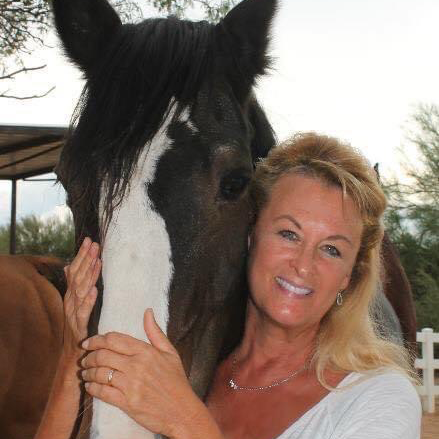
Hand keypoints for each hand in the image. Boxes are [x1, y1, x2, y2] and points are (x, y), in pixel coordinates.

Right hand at [63, 237, 100, 360]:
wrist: (73, 353)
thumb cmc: (77, 325)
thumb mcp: (76, 302)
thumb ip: (75, 284)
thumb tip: (70, 265)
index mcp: (71, 294)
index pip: (76, 269)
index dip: (82, 255)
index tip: (90, 240)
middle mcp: (71, 300)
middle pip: (77, 276)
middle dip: (86, 259)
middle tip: (95, 244)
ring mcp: (73, 312)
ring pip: (80, 291)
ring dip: (89, 275)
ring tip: (97, 261)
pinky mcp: (79, 325)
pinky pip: (83, 311)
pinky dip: (89, 300)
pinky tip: (95, 290)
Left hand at [81, 309, 199, 436]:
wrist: (182, 411)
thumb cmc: (176, 381)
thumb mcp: (170, 352)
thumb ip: (155, 332)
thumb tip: (147, 311)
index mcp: (146, 351)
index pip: (114, 340)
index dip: (97, 339)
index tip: (88, 342)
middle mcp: (136, 366)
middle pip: (102, 355)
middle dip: (89, 356)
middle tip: (84, 359)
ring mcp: (131, 385)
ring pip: (100, 374)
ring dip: (88, 373)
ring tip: (85, 373)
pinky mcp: (127, 403)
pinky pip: (102, 393)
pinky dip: (92, 389)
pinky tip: (90, 387)